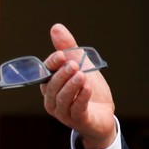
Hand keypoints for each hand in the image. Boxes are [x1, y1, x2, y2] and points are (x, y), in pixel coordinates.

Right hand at [40, 23, 116, 148]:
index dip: (52, 64)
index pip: (45, 74)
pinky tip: (88, 88)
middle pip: (52, 87)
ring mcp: (64, 113)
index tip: (61, 55)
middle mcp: (53, 100)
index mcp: (51, 86)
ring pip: (62, 99)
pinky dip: (82, 98)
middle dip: (62, 75)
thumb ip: (68, 48)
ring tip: (81, 75)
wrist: (103, 113)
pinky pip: (76, 109)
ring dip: (71, 86)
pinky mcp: (78, 120)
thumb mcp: (81, 65)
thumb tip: (56, 27)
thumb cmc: (89, 89)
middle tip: (74, 64)